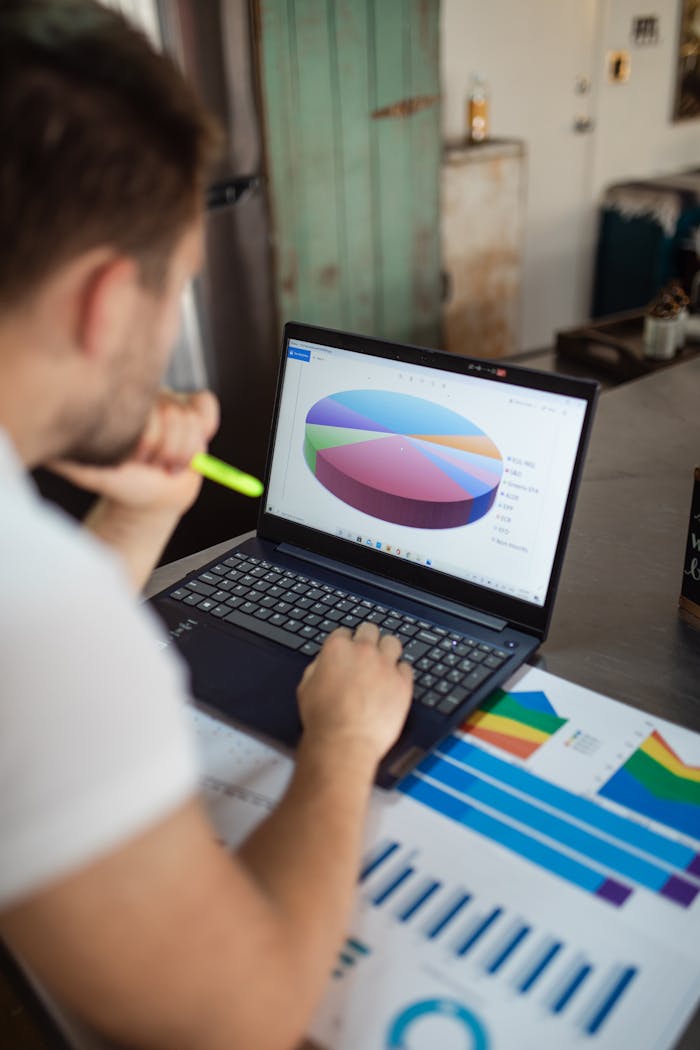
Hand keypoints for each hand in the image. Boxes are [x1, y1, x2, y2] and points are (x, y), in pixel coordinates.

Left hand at [47, 390, 219, 517]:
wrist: (151, 497)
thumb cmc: (122, 483)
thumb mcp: (93, 472)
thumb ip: (71, 459)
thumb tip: (50, 448)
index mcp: (122, 407)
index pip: (149, 415)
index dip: (150, 443)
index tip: (139, 460)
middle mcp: (145, 398)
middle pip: (175, 417)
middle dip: (169, 450)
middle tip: (156, 463)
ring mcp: (169, 400)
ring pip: (192, 420)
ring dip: (185, 451)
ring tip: (169, 461)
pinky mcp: (193, 406)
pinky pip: (206, 405)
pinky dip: (205, 427)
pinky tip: (192, 444)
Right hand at [297, 623, 412, 766]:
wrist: (344, 742)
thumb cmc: (323, 719)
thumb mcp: (306, 686)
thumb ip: (318, 667)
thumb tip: (326, 663)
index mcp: (337, 649)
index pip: (344, 633)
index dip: (345, 644)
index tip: (347, 652)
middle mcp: (363, 651)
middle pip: (370, 630)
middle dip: (367, 639)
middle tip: (366, 654)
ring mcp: (385, 665)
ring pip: (393, 642)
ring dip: (387, 650)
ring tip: (383, 664)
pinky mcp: (402, 683)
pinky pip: (406, 667)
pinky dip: (400, 673)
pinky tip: (393, 683)